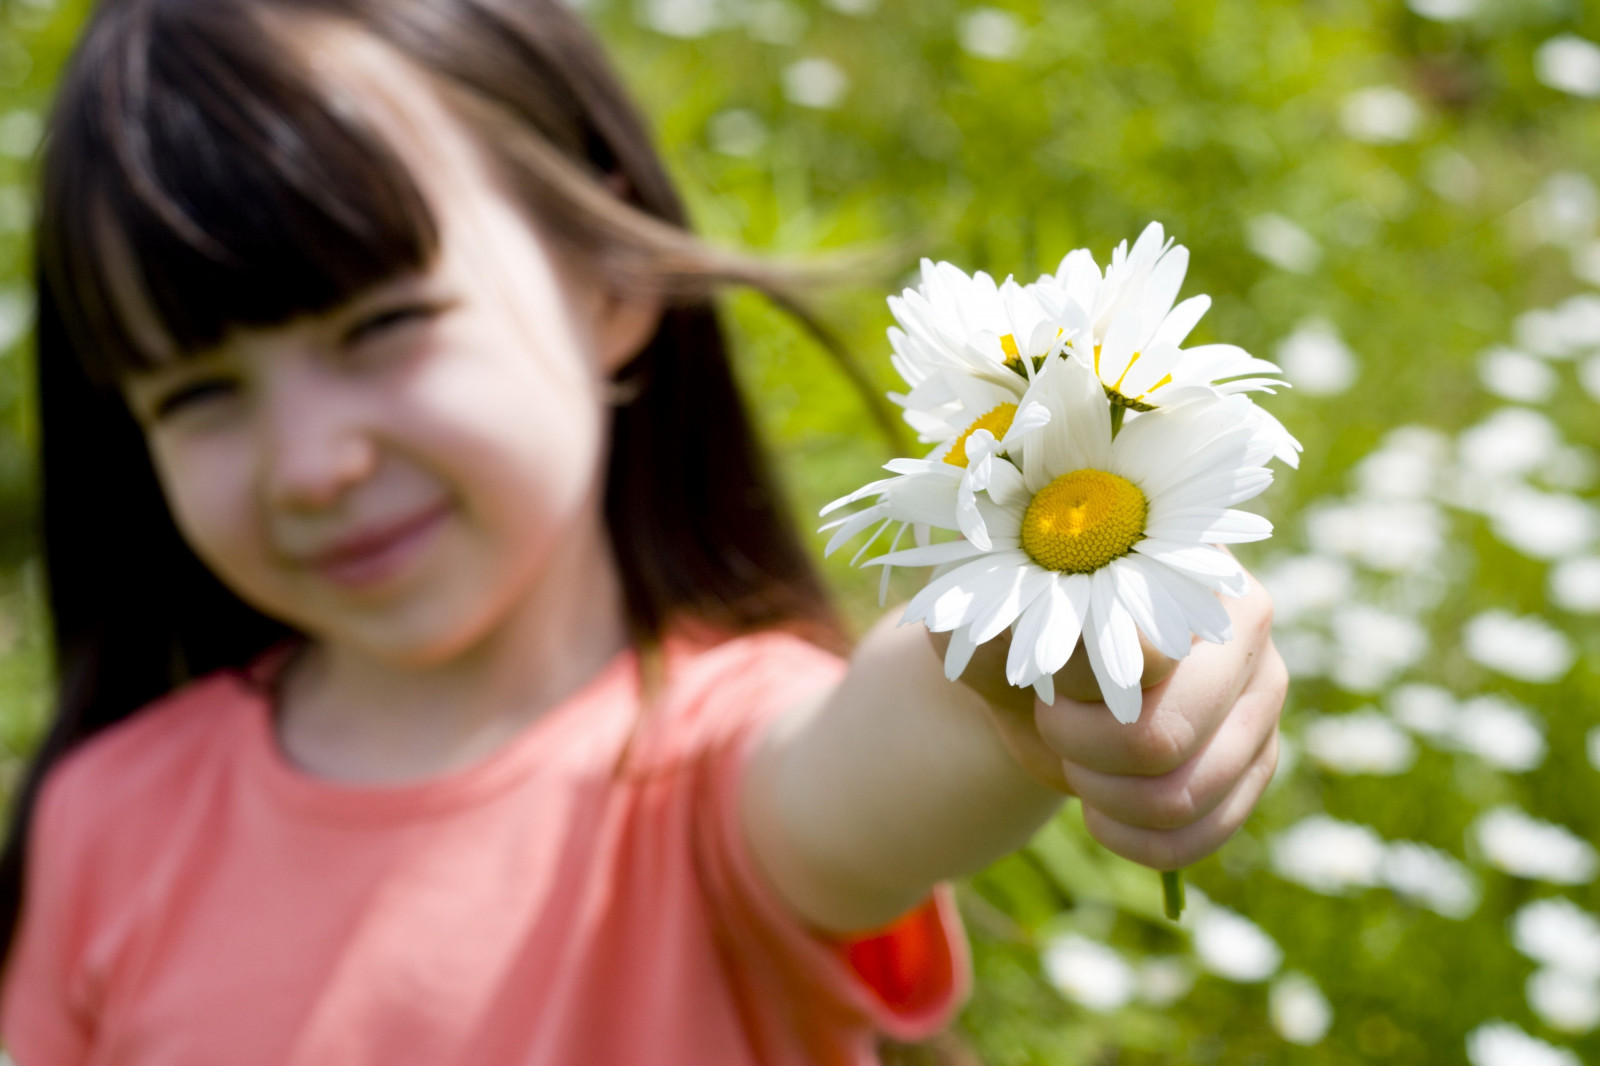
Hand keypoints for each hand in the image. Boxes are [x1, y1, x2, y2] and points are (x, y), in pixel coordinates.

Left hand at [931, 567, 1285, 870]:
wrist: (1039, 680)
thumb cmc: (1013, 633)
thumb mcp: (986, 622)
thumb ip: (1002, 628)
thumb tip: (1043, 644)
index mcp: (1179, 559)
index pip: (1142, 653)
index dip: (1073, 687)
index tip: (1040, 675)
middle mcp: (1244, 619)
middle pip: (1164, 734)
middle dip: (1083, 748)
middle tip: (1053, 721)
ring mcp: (1262, 695)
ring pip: (1182, 795)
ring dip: (1103, 795)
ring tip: (1077, 761)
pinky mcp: (1259, 761)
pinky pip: (1204, 835)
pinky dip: (1135, 840)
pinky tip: (1101, 812)